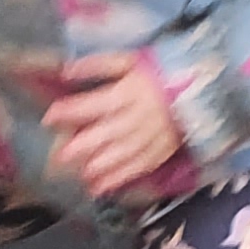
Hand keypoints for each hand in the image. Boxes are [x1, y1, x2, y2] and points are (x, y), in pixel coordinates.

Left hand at [44, 53, 188, 202]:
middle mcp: (141, 114)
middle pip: (110, 132)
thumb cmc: (156, 72)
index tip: (49, 117)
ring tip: (82, 177)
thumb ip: (99, 65)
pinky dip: (121, 177)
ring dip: (103, 166)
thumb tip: (65, 69)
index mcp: (130, 90)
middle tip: (60, 157)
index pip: (97, 102)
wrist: (200, 84)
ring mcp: (154, 134)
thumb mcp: (129, 61)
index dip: (73, 110)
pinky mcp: (163, 149)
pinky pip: (141, 165)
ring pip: (126, 152)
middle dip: (85, 146)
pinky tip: (101, 188)